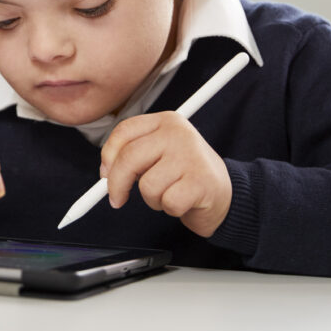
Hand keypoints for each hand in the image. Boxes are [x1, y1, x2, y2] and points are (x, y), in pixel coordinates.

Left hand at [99, 112, 231, 236]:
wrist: (225, 193)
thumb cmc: (186, 174)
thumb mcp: (159, 154)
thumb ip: (133, 156)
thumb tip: (106, 171)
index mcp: (166, 121)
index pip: (124, 131)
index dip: (108, 156)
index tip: (105, 173)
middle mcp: (179, 133)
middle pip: (129, 158)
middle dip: (117, 184)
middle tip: (118, 198)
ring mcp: (191, 156)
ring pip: (147, 185)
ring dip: (153, 199)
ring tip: (169, 193)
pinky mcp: (200, 181)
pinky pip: (167, 202)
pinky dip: (170, 208)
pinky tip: (183, 201)